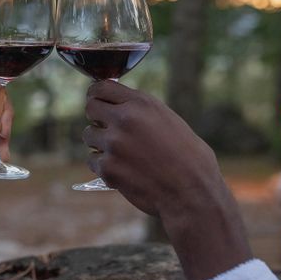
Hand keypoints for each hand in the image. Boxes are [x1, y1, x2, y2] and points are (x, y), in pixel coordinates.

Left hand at [83, 80, 250, 279]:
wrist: (192, 192)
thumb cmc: (189, 157)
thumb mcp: (169, 120)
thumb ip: (141, 110)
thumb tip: (118, 104)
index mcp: (141, 104)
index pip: (102, 87)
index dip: (98, 95)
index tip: (99, 102)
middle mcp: (124, 119)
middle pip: (90, 108)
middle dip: (96, 117)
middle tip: (107, 128)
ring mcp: (113, 143)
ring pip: (88, 135)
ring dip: (99, 143)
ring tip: (121, 153)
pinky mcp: (108, 167)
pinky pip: (93, 160)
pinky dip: (104, 166)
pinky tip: (123, 171)